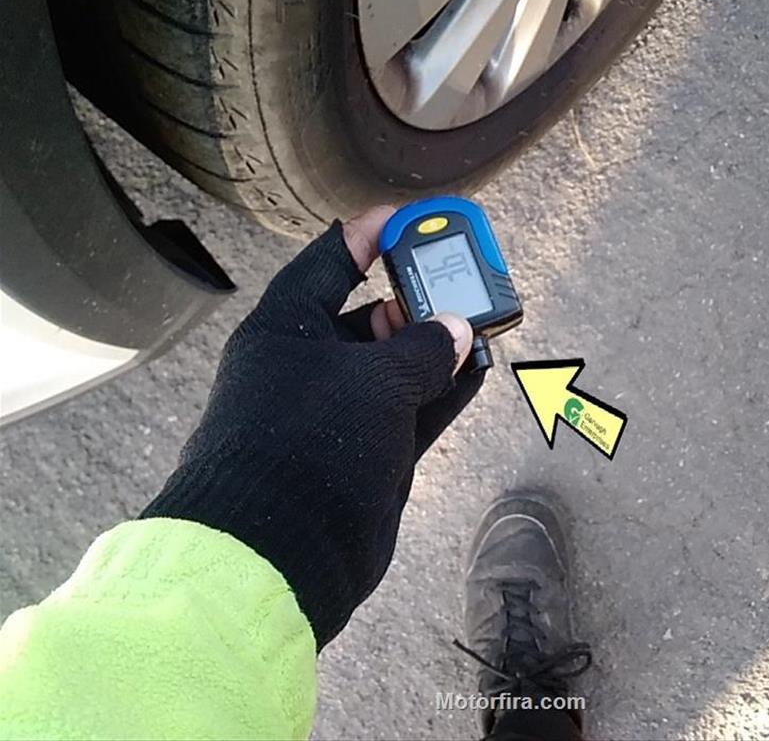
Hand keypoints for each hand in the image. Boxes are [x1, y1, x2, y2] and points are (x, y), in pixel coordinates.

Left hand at [142, 208, 484, 649]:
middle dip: (417, 296)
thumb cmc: (310, 444)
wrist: (283, 553)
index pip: (330, 262)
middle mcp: (311, 364)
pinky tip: (480, 366)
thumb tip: (456, 331)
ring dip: (439, 343)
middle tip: (463, 280)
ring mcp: (342, 410)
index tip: (408, 218)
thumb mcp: (373, 380)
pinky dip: (445, 387)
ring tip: (483, 319)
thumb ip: (423, 348)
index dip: (370, 236)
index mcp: (288, 329)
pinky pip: (414, 405)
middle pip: (371, 312)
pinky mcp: (369, 450)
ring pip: (399, 362)